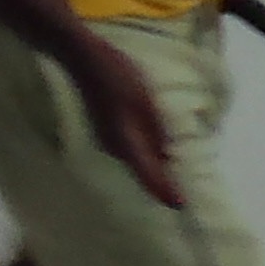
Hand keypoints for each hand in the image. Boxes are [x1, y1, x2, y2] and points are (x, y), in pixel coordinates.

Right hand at [65, 34, 186, 207]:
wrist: (83, 58)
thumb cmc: (118, 76)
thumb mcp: (145, 103)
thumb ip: (157, 132)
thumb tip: (168, 157)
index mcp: (126, 143)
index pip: (149, 176)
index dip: (166, 192)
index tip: (181, 207)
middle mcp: (115, 148)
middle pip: (142, 173)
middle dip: (160, 183)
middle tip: (180, 196)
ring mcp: (108, 140)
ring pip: (136, 161)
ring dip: (152, 169)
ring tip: (170, 177)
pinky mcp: (107, 130)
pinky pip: (130, 150)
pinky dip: (144, 155)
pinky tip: (155, 149)